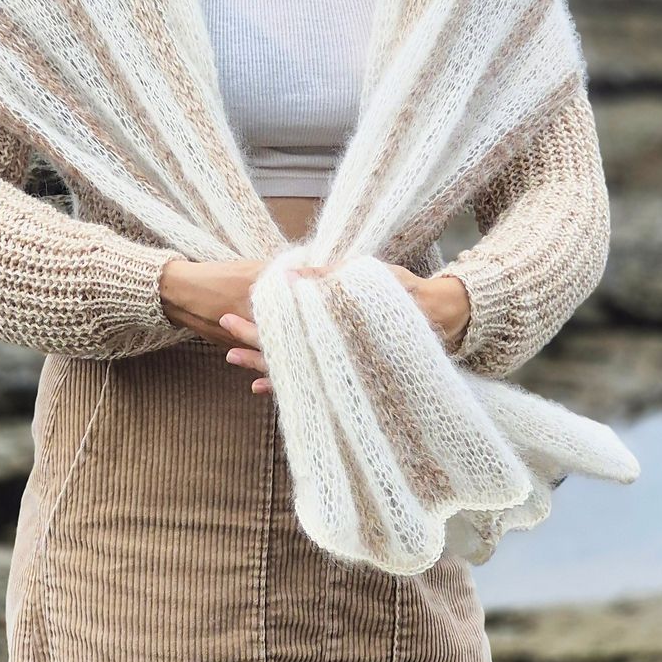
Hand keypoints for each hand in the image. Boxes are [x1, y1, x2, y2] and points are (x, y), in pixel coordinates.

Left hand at [219, 264, 472, 397]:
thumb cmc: (402, 294)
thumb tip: (289, 276)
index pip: (284, 330)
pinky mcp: (344, 373)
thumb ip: (328, 279)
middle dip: (252, 342)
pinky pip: (310, 383)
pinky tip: (261, 386)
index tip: (228, 320)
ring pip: (292, 370)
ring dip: (261, 365)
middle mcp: (332, 353)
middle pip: (283, 351)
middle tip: (222, 330)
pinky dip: (285, 383)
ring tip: (231, 359)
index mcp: (332, 328)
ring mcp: (337, 366)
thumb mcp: (366, 279)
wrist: (439, 319)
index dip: (256, 327)